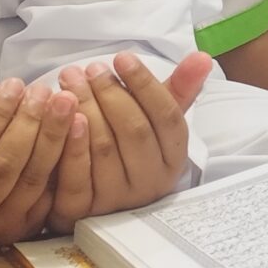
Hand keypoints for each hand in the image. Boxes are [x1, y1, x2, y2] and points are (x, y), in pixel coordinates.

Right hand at [0, 77, 77, 255]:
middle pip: (3, 166)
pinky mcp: (24, 230)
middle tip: (44, 90)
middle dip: (28, 123)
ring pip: (31, 180)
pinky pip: (51, 194)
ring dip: (52, 138)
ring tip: (64, 103)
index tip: (14, 84)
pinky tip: (77, 130)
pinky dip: (66, 160)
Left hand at [49, 52, 210, 230]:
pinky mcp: (82, 211)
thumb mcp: (152, 123)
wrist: (89, 200)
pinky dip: (72, 144)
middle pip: (135, 131)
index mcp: (173, 159)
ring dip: (86, 108)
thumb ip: (177, 90)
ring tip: (70, 80)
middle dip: (110, 93)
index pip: (167, 117)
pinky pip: (77, 176)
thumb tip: (202, 57)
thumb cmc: (124, 150)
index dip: (145, 84)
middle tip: (90, 68)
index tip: (122, 58)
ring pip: (104, 148)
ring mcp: (116, 200)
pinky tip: (64, 117)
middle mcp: (150, 183)